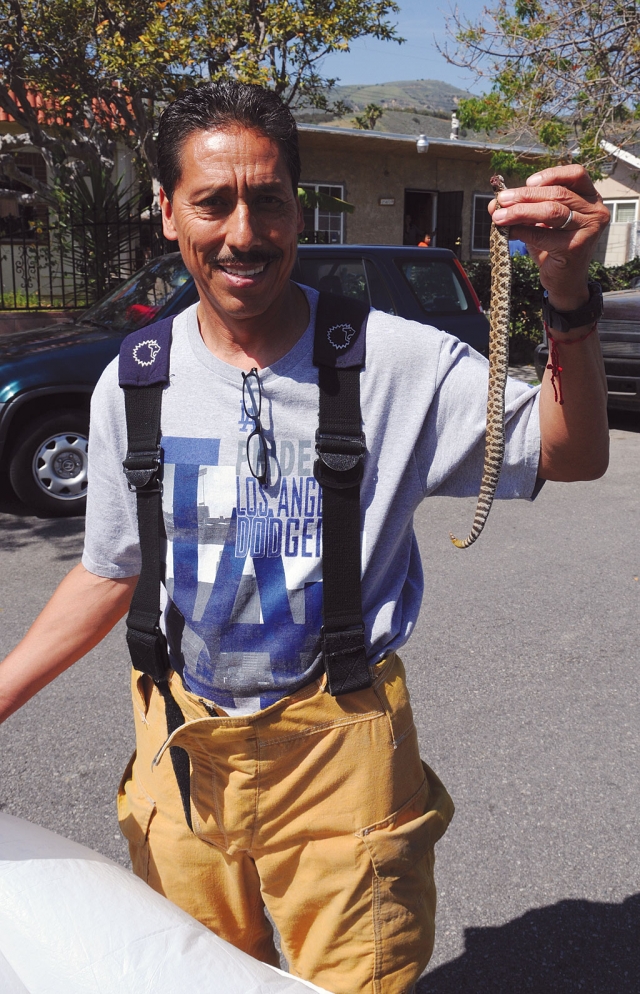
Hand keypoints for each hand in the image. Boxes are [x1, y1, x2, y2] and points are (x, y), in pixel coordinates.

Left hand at [489, 165, 609, 311]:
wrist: (564, 280)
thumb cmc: (553, 246)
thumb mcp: (541, 222)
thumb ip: (524, 207)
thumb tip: (495, 202)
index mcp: (590, 198)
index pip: (576, 175)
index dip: (551, 175)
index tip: (528, 182)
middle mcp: (595, 211)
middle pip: (559, 194)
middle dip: (526, 196)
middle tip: (502, 200)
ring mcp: (589, 229)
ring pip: (552, 211)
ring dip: (521, 212)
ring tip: (499, 216)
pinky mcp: (576, 248)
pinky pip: (543, 235)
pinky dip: (523, 232)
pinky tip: (508, 233)